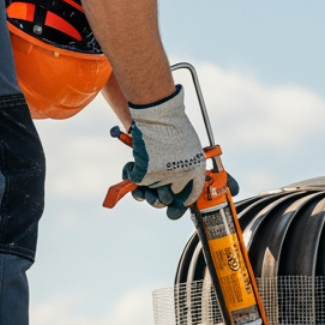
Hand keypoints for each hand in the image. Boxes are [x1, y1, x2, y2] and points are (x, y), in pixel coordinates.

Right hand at [121, 87, 204, 218]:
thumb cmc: (173, 125)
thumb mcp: (188, 147)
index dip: (179, 206)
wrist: (159, 115)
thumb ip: (184, 166)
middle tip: (151, 194)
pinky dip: (129, 172)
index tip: (171, 210)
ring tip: (140, 179)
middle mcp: (181, 177)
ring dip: (142, 187)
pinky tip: (132, 163)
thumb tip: (176, 182)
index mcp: (195, 171)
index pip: (189, 197)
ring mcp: (163, 177)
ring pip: (148, 190)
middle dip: (157, 200)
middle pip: (166, 200)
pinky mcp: (146, 174)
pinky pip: (134, 181)